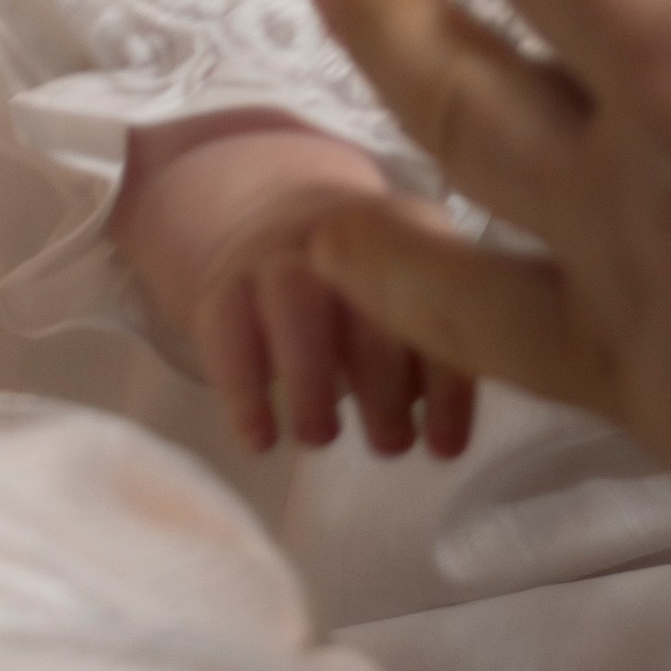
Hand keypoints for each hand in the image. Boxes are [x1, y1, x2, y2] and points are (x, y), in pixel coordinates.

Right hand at [109, 115, 478, 461]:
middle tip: (389, 447)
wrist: (275, 220)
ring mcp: (278, 254)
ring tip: (322, 440)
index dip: (445, 378)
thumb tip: (445, 440)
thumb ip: (433, 355)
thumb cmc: (363, 286)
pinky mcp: (224, 285)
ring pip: (294, 300)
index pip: (438, 302)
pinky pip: (227, 330)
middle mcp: (342, 235)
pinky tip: (261, 441)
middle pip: (367, 295)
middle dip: (382, 379)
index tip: (445, 449)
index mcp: (407, 236)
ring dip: (310, 378)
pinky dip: (243, 391)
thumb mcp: (409, 299)